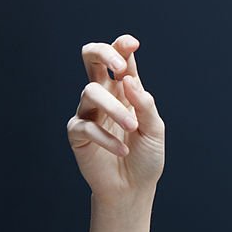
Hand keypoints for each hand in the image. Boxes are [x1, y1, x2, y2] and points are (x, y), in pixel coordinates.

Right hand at [66, 34, 164, 202]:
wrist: (133, 187)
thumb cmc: (146, 155)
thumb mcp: (154, 129)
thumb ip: (145, 104)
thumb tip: (129, 79)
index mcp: (126, 89)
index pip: (120, 59)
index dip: (121, 46)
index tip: (132, 44)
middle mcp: (105, 95)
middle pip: (90, 58)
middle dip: (102, 53)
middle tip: (120, 68)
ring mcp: (88, 112)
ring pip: (91, 92)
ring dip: (115, 108)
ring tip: (133, 127)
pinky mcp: (77, 133)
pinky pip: (86, 126)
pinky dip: (107, 138)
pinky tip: (123, 150)